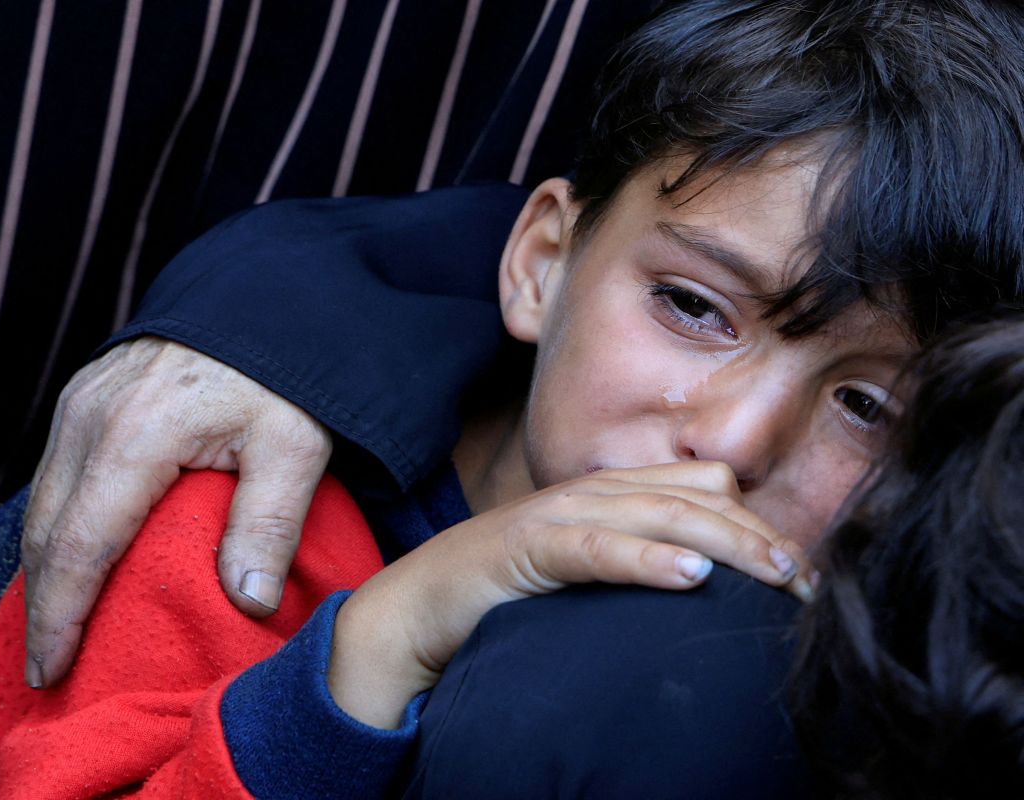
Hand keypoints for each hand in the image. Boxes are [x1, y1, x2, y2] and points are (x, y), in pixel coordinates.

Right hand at [22, 337, 330, 687]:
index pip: (80, 546)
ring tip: (55, 626)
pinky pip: (52, 475)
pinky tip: (69, 559)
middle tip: (48, 667)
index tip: (52, 669)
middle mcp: (89, 420)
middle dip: (41, 605)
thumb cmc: (282, 373)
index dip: (61, 615)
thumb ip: (269, 523)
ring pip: (40, 503)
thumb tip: (248, 603)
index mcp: (135, 437)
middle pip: (45, 531)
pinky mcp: (83, 396)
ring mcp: (79, 403)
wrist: (262, 295)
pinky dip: (53, 526)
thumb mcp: (294, 445)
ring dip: (42, 568)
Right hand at [328, 461, 815, 727]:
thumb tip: (705, 588)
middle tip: (809, 581)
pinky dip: (647, 560)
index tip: (804, 573)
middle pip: (697, 498)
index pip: (703, 488)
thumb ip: (636, 564)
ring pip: (661, 515)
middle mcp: (592, 493)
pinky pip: (597, 548)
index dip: (759, 523)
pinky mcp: (528, 547)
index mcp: (609, 496)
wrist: (420, 606)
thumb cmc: (508, 596)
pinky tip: (691, 578)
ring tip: (776, 574)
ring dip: (728, 544)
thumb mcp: (586, 575)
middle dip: (761, 536)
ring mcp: (559, 515)